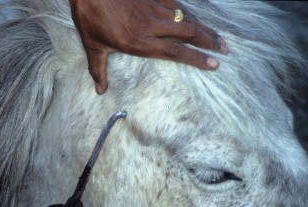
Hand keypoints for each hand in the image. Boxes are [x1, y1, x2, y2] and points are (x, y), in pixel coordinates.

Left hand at [69, 0, 227, 93]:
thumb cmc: (90, 17)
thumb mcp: (92, 46)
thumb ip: (98, 69)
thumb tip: (100, 90)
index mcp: (137, 41)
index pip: (174, 52)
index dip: (196, 58)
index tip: (213, 64)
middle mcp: (150, 26)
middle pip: (187, 34)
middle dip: (209, 43)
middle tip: (225, 51)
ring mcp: (153, 8)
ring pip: (185, 19)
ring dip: (204, 28)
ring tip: (219, 39)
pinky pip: (177, 5)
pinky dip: (190, 14)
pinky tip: (198, 20)